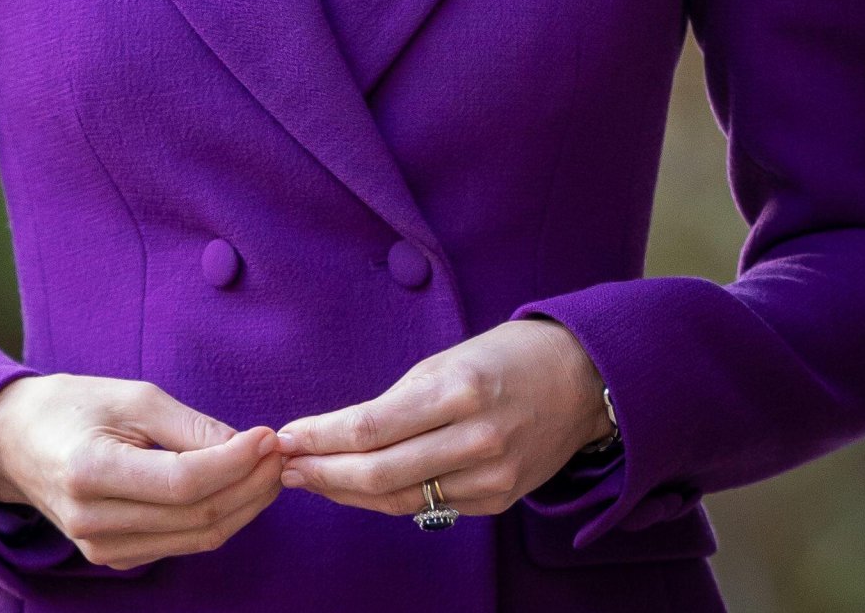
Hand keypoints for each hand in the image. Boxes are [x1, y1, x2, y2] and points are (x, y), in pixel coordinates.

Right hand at [0, 374, 284, 570]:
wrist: (16, 442)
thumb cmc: (75, 406)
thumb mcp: (131, 397)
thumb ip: (189, 426)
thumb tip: (248, 445)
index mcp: (91, 473)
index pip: (183, 482)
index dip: (234, 462)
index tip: (268, 435)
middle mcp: (94, 522)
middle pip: (196, 516)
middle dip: (250, 484)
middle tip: (280, 451)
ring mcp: (102, 548)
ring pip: (195, 537)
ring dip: (243, 505)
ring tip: (270, 468)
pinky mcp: (113, 556)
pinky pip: (180, 543)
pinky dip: (217, 517)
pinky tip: (238, 487)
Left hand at [272, 318, 610, 516]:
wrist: (581, 380)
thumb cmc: (506, 357)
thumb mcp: (448, 360)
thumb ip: (399, 401)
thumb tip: (341, 433)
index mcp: (459, 391)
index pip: (371, 428)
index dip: (320, 437)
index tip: (284, 435)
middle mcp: (476, 440)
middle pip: (378, 474)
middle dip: (322, 473)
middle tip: (283, 466)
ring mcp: (490, 477)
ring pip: (399, 501)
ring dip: (345, 493)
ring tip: (308, 479)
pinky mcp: (498, 501)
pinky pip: (429, 507)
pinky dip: (387, 500)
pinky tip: (357, 489)